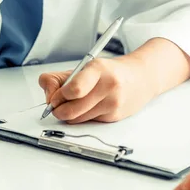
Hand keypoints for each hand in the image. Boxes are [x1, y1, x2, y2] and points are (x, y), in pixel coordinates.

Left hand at [38, 56, 155, 123]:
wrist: (141, 78)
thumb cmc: (110, 72)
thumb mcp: (85, 67)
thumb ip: (59, 79)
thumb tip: (48, 96)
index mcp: (98, 69)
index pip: (74, 89)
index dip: (58, 97)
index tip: (54, 98)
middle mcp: (108, 86)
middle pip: (72, 110)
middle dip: (58, 111)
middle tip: (56, 106)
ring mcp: (113, 103)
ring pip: (78, 119)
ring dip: (70, 115)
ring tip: (76, 103)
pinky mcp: (115, 117)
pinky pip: (88, 122)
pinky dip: (84, 117)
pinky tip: (92, 106)